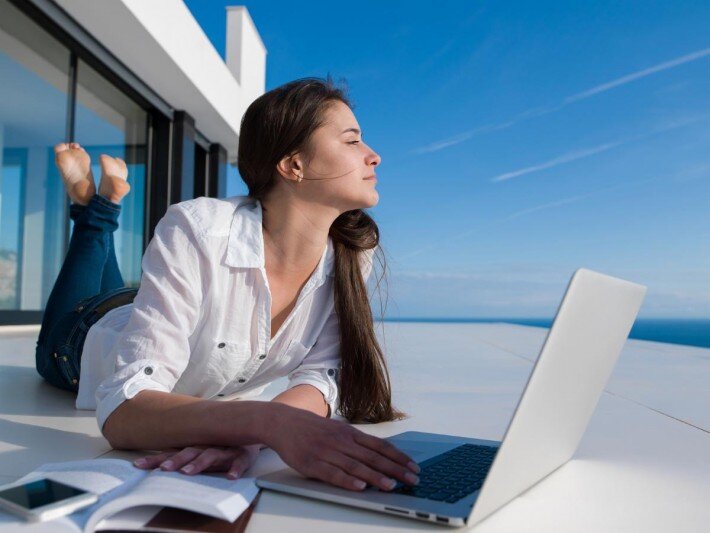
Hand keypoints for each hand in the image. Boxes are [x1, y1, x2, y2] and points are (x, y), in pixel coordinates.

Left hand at [133, 444, 260, 478]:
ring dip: (199, 464)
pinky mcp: (242, 455)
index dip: (155, 460)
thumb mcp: (201, 448)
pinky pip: (239, 463)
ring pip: (210, 455)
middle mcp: (207, 447)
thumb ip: (183, 456)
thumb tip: (158, 466)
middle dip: (176, 461)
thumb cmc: (222, 444)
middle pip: (189, 452)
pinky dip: (235, 469)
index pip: (171, 453)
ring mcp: (224, 450)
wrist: (252, 429)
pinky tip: (230, 476)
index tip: (137, 465)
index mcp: (195, 447)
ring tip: (188, 473)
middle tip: (164, 470)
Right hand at [264, 404, 420, 491]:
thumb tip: (381, 455)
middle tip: (412, 480)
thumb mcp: (338, 430)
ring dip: (375, 477)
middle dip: (395, 469)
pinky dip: (347, 481)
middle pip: (373, 457)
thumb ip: (357, 442)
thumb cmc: (314, 429)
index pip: (380, 446)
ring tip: (391, 486)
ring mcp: (327, 453)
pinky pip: (332, 474)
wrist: (284, 423)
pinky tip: (359, 488)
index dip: (399, 457)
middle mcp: (342, 442)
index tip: (414, 467)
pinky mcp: (312, 464)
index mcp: (350, 434)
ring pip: (356, 467)